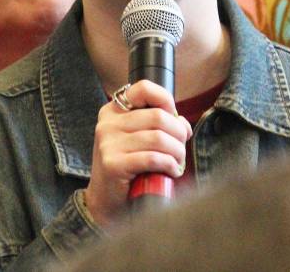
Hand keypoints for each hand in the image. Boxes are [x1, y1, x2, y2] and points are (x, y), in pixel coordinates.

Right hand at [83, 80, 192, 224]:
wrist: (106, 201)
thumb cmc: (128, 168)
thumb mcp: (139, 140)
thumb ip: (159, 125)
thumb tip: (183, 124)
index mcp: (113, 111)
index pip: (143, 88)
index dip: (166, 99)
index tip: (175, 119)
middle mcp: (108, 123)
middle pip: (158, 116)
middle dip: (178, 133)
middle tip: (181, 148)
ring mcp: (108, 143)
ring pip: (159, 138)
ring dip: (177, 152)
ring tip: (177, 162)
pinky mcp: (113, 164)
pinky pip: (153, 158)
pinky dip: (169, 165)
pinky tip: (171, 171)